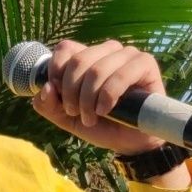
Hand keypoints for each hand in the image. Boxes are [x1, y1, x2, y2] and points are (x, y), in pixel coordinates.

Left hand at [31, 38, 167, 154]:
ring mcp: (127, 55)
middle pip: (78, 60)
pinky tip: (106, 110)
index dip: (57, 72)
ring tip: (92, 117)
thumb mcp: (67, 118)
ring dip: (89, 99)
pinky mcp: (145, 64)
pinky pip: (120, 75)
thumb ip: (49, 105)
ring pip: (97, 69)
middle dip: (72, 93)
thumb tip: (46, 88)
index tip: (60, 97)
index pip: (66, 49)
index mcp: (87, 56)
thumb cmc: (101, 125)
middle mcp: (107, 51)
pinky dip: (108, 96)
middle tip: (76, 113)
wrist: (130, 142)